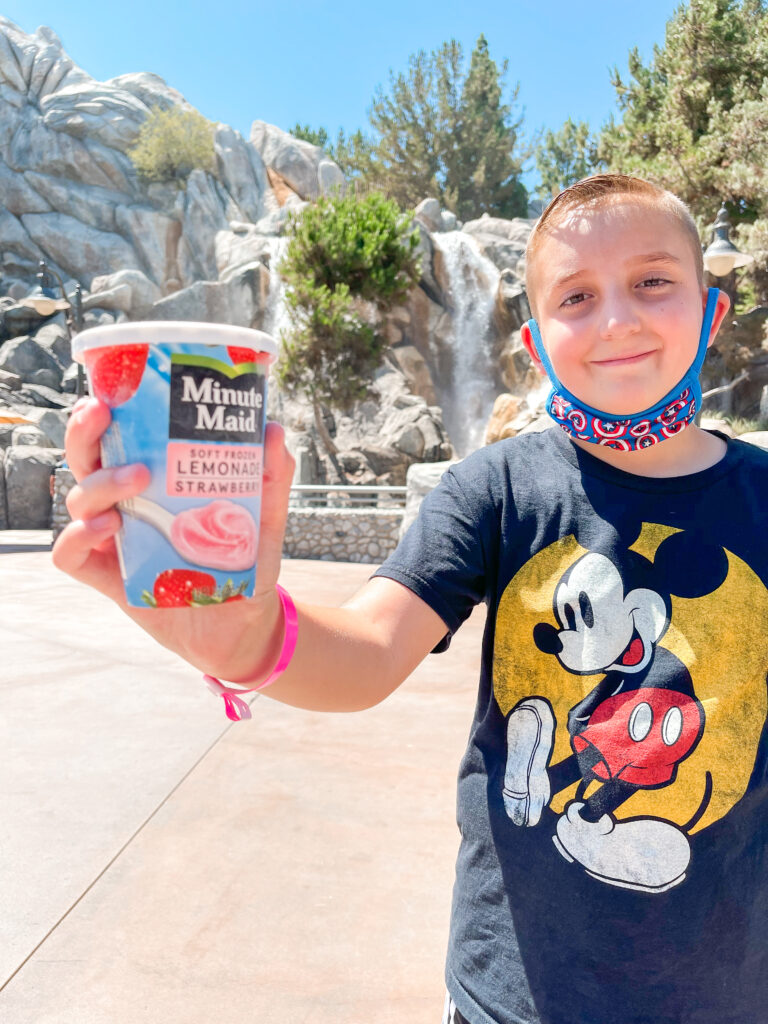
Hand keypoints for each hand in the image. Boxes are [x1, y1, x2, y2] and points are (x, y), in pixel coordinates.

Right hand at [52, 397, 295, 680]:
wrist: (246, 624)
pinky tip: (106, 527)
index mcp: (155, 481)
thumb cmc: (246, 564)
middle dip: (85, 433)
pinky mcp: (108, 577)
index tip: (110, 393)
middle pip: (85, 459)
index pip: (118, 438)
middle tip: (101, 415)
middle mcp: (126, 503)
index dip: (104, 413)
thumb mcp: (266, 516)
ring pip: (78, 499)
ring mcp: (114, 540)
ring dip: (98, 483)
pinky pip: (69, 554)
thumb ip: (271, 476)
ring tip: (133, 481)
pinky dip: (76, 536)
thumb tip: (272, 429)